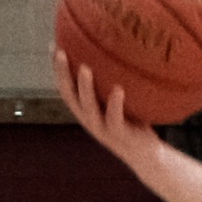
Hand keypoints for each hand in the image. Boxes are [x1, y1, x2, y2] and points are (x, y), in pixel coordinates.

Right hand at [54, 52, 167, 179]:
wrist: (148, 156)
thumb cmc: (136, 123)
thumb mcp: (124, 100)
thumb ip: (117, 79)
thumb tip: (121, 48)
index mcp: (86, 109)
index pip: (66, 87)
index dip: (57, 69)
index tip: (52, 45)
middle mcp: (89, 119)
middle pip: (69, 95)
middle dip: (62, 74)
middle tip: (60, 51)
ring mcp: (103, 129)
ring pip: (88, 108)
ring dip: (84, 88)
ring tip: (84, 68)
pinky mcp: (119, 136)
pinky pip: (114, 119)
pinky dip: (115, 104)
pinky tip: (118, 89)